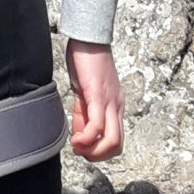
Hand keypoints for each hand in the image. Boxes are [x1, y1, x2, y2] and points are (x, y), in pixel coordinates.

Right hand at [66, 41, 123, 160]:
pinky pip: (97, 125)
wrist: (88, 37)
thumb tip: (80, 133)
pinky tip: (75, 137)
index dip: (98, 150)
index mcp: (115, 106)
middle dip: (97, 156)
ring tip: (78, 146)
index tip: (81, 147)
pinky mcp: (98, 95)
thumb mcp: (86, 91)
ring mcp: (110, 102)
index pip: (115, 140)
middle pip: (117, 146)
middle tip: (80, 152)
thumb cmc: (86, 59)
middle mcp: (116, 106)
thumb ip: (84, 112)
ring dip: (94, 152)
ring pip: (113, 141)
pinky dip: (87, 138)